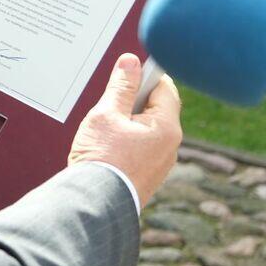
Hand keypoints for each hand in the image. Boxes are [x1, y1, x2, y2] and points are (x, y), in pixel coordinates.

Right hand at [67, 53, 181, 207]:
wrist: (94, 204)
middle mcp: (171, 146)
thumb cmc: (100, 158)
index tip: (127, 75)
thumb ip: (121, 86)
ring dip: (128, 124)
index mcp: (166, 128)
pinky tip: (107, 150)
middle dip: (133, 103)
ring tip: (104, 133)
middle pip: (156, 109)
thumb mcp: (106, 113)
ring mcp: (161, 164)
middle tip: (109, 108)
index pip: (164, 87)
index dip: (145, 77)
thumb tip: (131, 62)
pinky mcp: (149, 177)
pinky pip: (142, 149)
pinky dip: (127, 143)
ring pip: (147, 130)